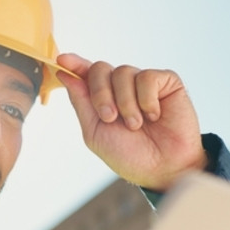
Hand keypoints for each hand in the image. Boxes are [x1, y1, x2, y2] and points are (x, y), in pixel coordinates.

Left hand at [57, 53, 205, 191]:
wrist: (163, 169)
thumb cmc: (130, 156)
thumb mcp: (95, 132)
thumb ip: (80, 102)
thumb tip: (65, 74)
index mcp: (104, 99)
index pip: (86, 74)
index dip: (74, 64)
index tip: (62, 60)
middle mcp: (122, 88)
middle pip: (100, 69)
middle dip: (100, 93)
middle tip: (110, 118)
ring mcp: (144, 84)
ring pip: (123, 72)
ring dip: (126, 103)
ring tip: (136, 124)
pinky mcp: (166, 82)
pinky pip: (147, 77)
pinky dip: (147, 100)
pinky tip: (154, 116)